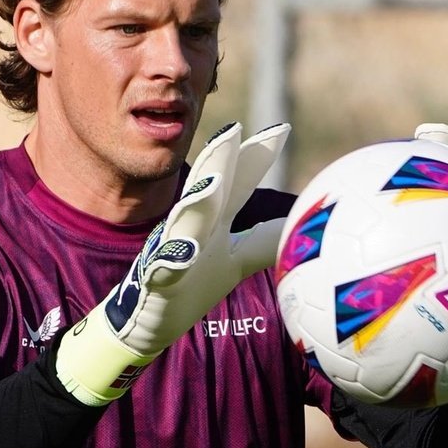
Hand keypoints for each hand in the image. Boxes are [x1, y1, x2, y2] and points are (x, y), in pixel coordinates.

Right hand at [56, 122, 290, 405]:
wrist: (147, 319)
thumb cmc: (193, 284)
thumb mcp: (236, 260)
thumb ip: (264, 239)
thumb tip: (300, 225)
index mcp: (214, 219)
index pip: (239, 180)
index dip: (258, 155)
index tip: (283, 129)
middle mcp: (193, 226)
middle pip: (209, 185)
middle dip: (220, 157)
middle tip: (233, 130)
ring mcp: (174, 249)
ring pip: (186, 220)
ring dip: (198, 200)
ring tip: (213, 183)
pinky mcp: (160, 278)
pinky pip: (166, 266)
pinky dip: (173, 258)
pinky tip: (183, 253)